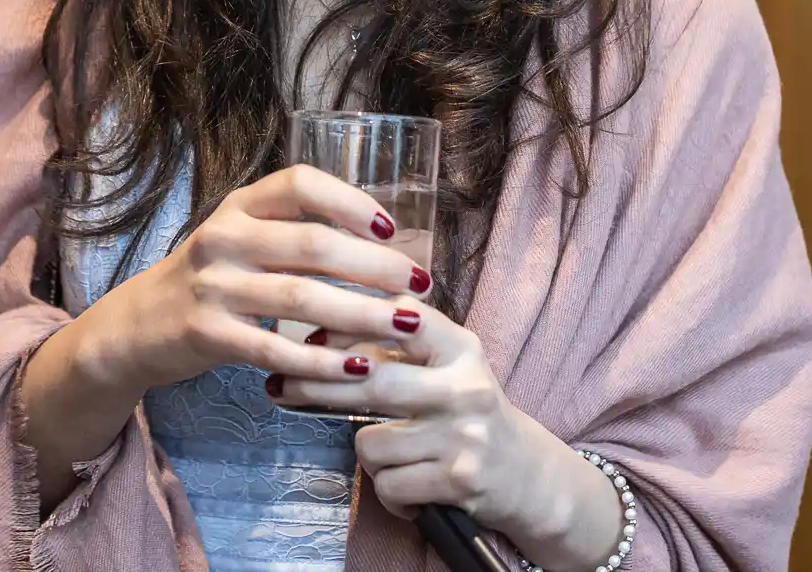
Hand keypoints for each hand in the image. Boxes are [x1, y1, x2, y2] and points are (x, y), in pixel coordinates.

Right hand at [74, 164, 433, 394]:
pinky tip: (357, 369)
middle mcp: (224, 237)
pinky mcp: (208, 333)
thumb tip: (382, 243)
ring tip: (405, 326)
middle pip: (313, 244)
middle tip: (420, 284)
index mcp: (240, 205)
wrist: (137, 325)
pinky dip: (321, 362)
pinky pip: (275, 349)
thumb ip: (294, 232)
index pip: (300, 184)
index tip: (392, 229)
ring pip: (302, 298)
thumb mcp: (241, 238)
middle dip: (376, 267)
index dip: (351, 202)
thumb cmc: (210, 278)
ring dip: (362, 315)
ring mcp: (213, 285)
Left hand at [268, 308, 624, 569]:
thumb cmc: (467, 414)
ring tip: (394, 456)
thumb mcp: (448, 366)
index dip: (349, 322)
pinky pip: (388, 485)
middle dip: (319, 385)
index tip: (311, 334)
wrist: (527, 477)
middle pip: (373, 380)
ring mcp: (463, 435)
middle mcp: (466, 386)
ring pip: (371, 443)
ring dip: (370, 456)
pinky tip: (410, 489)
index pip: (402, 318)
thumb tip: (321, 328)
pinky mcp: (458, 480)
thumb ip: (400, 343)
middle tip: (284, 387)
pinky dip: (390, 493)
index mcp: (462, 348)